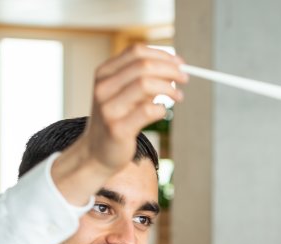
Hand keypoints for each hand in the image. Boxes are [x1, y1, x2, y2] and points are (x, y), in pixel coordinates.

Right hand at [53, 45, 187, 201]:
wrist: (96, 153)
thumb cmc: (115, 122)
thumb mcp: (122, 95)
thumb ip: (140, 82)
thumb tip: (172, 70)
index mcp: (104, 73)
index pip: (136, 52)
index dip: (162, 55)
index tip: (180, 63)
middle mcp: (104, 87)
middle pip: (143, 66)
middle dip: (170, 70)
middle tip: (185, 78)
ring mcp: (109, 108)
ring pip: (145, 84)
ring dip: (168, 88)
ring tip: (179, 96)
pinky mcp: (118, 129)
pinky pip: (147, 111)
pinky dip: (161, 109)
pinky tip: (164, 111)